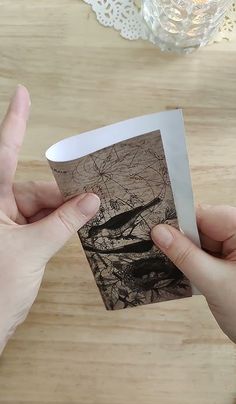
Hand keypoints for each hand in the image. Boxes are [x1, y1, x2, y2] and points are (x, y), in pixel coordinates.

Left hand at [0, 85, 99, 352]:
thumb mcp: (35, 250)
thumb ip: (64, 221)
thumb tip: (92, 198)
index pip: (1, 154)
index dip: (14, 122)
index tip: (22, 93)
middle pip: (29, 187)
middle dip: (60, 194)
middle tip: (91, 197)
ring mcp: (0, 222)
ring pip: (36, 206)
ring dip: (60, 211)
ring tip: (86, 215)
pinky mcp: (9, 236)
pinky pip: (35, 220)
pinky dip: (53, 223)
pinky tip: (73, 226)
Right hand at [152, 205, 235, 342]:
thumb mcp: (213, 281)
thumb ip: (184, 255)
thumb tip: (158, 232)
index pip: (204, 215)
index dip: (180, 222)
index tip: (155, 231)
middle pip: (201, 227)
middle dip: (181, 241)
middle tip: (159, 252)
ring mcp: (234, 249)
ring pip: (200, 241)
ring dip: (186, 254)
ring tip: (174, 268)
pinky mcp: (229, 261)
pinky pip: (204, 254)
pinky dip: (193, 263)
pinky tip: (186, 274)